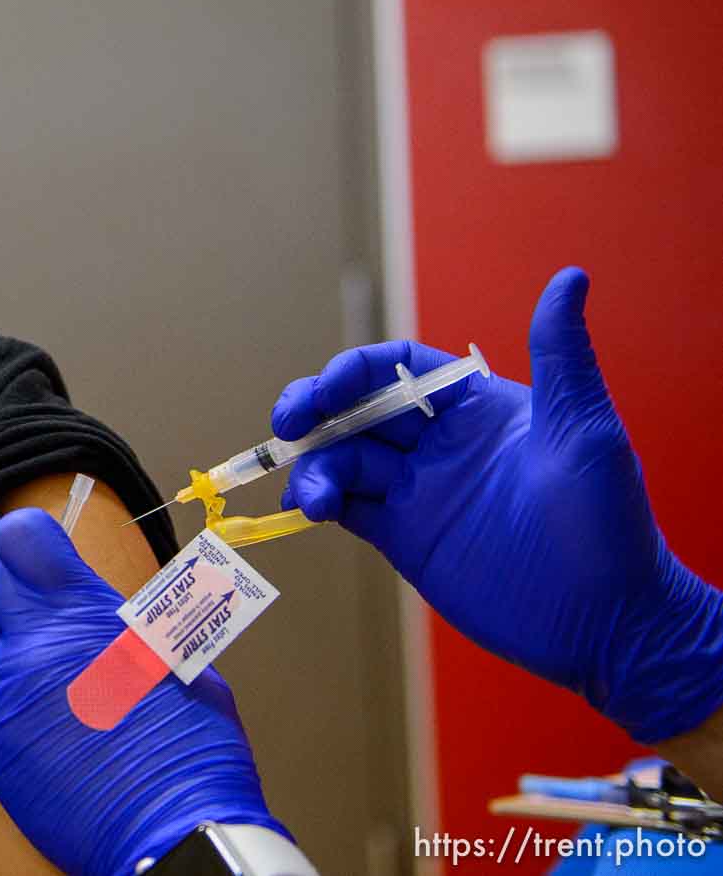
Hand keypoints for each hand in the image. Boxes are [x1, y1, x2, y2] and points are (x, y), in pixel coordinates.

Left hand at [0, 507, 283, 874]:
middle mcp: (37, 639)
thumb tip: (107, 606)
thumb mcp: (176, 657)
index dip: (17, 525)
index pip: (25, 536)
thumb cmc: (191, 750)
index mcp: (88, 611)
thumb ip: (130, 620)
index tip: (15, 525)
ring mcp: (4, 684)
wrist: (170, 830)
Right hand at [277, 267, 722, 744]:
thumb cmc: (609, 522)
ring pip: (344, 459)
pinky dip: (321, 500)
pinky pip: (348, 506)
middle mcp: (440, 443)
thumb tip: (571, 276)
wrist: (608, 624)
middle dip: (314, 409)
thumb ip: (562, 354)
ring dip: (315, 465)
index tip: (327, 389)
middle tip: (289, 424)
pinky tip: (313, 507)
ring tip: (314, 495)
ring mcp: (418, 490)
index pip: (397, 368)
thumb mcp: (585, 430)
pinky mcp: (405, 537)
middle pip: (357, 409)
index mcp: (476, 407)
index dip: (354, 371)